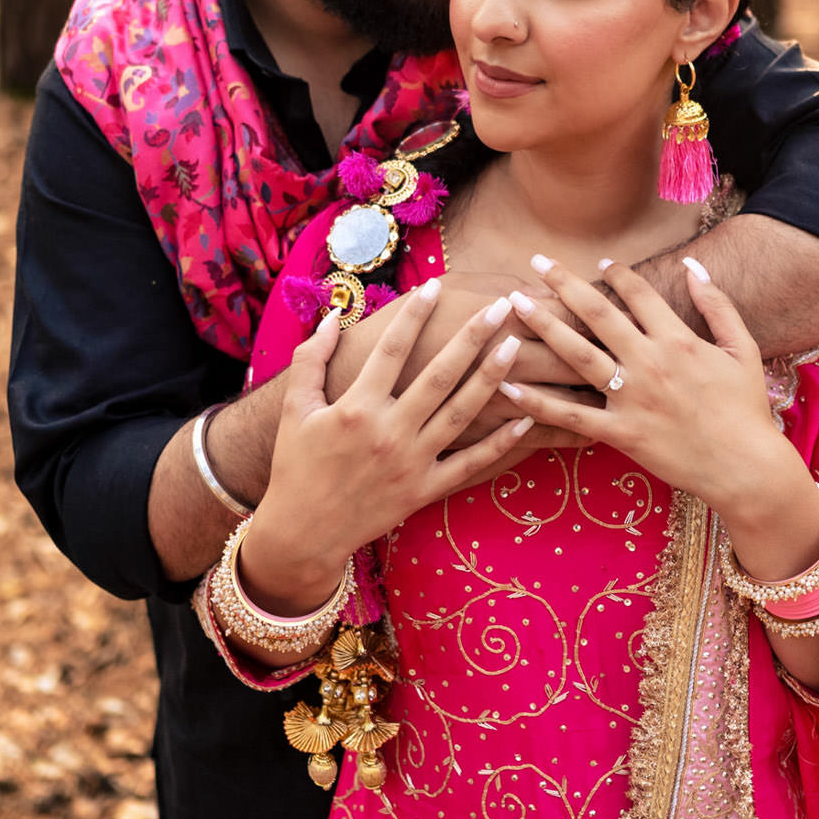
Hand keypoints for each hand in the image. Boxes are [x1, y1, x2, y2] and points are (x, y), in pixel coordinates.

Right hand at [241, 281, 533, 612]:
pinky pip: (469, 464)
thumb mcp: (294, 409)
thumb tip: (334, 315)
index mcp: (356, 408)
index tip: (436, 286)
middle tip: (499, 307)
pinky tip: (525, 418)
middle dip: (472, 337)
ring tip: (515, 346)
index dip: (415, 315)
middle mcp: (388, 432)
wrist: (303, 532)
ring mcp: (411, 463)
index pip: (392, 350)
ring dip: (491, 378)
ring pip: (461, 413)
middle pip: (439, 375)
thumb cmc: (295, 465)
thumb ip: (311, 359)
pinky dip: (499, 444)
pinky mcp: (424, 490)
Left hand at [494, 256, 808, 523]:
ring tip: (515, 305)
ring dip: (544, 325)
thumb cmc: (746, 408)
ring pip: (577, 354)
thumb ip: (717, 305)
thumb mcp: (742, 349)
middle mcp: (649, 363)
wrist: (745, 468)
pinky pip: (571, 415)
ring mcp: (631, 399)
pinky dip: (538, 402)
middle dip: (563, 284)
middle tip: (536, 262)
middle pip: (597, 314)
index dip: (616, 274)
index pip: (638, 294)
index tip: (598, 263)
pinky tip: (508, 386)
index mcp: (678, 340)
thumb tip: (692, 266)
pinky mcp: (621, 433)